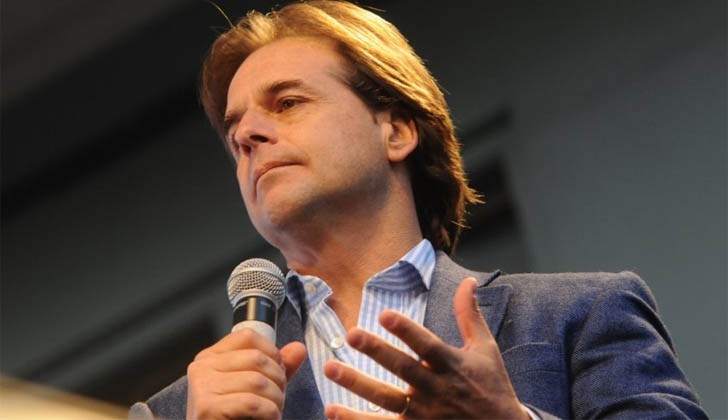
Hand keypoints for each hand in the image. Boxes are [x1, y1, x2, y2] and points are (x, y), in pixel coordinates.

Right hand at [186, 328, 306, 418]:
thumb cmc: (235, 416)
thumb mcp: (257, 387)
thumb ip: (276, 367)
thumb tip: (299, 348)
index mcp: (211, 357)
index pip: (248, 336)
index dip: (272, 352)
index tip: (278, 371)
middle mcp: (202, 367)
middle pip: (256, 358)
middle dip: (277, 380)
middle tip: (277, 398)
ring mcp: (202, 386)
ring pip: (257, 381)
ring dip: (275, 399)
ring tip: (273, 411)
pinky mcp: (207, 408)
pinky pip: (251, 402)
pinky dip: (269, 412)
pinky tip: (269, 418)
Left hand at [323, 277, 528, 418]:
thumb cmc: (492, 386)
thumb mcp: (485, 349)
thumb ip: (469, 315)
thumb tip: (467, 280)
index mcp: (452, 365)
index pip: (427, 345)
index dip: (407, 330)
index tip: (384, 314)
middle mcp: (436, 389)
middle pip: (403, 369)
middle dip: (377, 352)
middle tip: (351, 334)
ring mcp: (425, 414)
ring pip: (387, 400)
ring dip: (357, 385)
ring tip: (330, 369)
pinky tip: (332, 410)